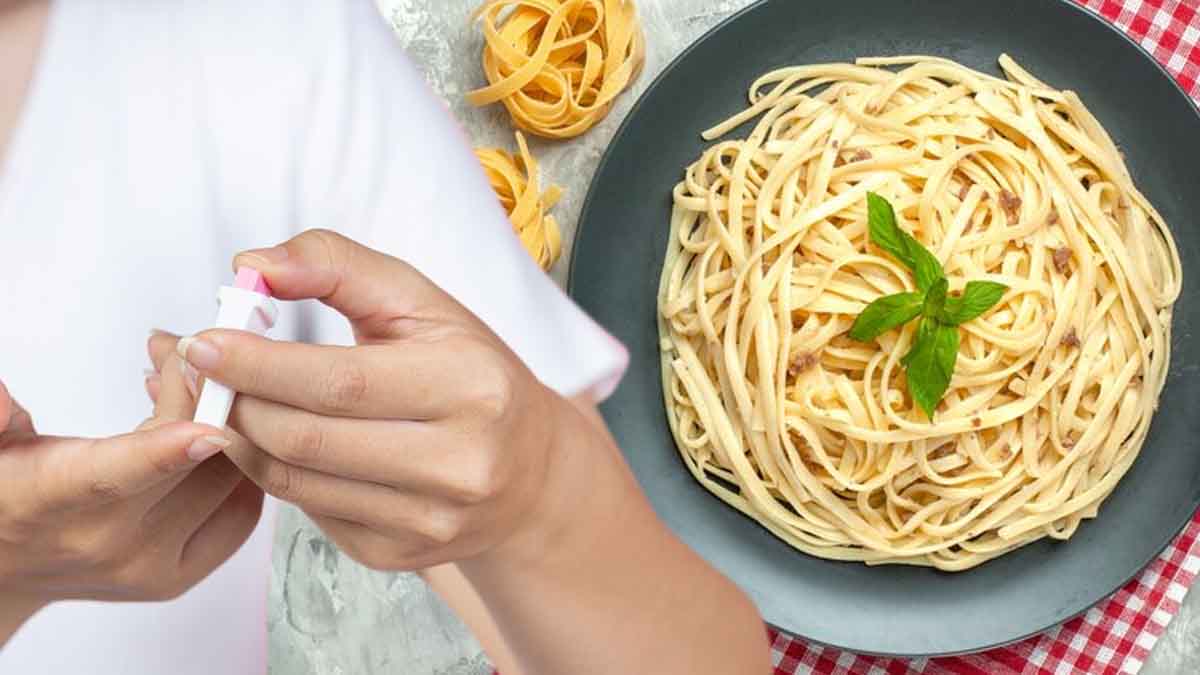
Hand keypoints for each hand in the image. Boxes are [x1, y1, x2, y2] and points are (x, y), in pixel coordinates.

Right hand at [0, 352, 261, 609]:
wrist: (6, 567)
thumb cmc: (8, 491)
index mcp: (50, 499)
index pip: (114, 476)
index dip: (167, 450)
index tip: (209, 428)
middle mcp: (104, 540)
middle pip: (191, 462)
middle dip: (202, 393)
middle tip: (185, 355)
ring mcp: (147, 564)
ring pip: (225, 482)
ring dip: (226, 424)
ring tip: (194, 389)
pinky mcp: (178, 576)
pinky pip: (241, 514)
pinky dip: (241, 468)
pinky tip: (215, 435)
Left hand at [166, 230, 572, 570]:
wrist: (528, 470)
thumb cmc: (468, 372)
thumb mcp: (422, 303)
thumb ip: (338, 265)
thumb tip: (252, 263)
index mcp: (471, 385)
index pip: (338, 381)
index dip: (258, 364)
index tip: (203, 343)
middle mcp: (460, 463)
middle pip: (307, 438)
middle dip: (237, 403)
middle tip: (204, 374)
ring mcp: (430, 518)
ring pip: (296, 482)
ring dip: (245, 439)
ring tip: (230, 402)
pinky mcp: (400, 555)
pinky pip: (309, 512)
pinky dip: (277, 473)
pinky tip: (277, 442)